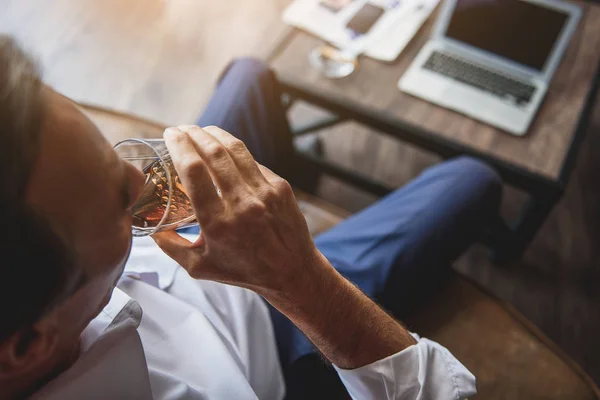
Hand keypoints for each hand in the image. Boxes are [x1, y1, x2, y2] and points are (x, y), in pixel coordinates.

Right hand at [152, 125, 321, 295]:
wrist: (292, 272)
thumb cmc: (244, 271)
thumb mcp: (200, 267)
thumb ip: (171, 247)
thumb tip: (151, 227)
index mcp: (218, 223)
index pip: (194, 172)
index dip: (179, 146)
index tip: (169, 135)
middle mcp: (242, 204)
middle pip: (214, 153)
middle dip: (193, 134)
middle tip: (180, 129)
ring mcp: (264, 193)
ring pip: (236, 150)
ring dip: (214, 134)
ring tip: (200, 130)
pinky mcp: (280, 187)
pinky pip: (253, 162)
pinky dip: (235, 152)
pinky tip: (224, 150)